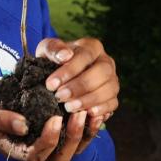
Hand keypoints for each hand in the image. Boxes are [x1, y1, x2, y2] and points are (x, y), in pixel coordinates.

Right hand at [0, 81, 91, 160]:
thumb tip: (23, 126)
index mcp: (16, 150)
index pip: (37, 155)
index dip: (49, 140)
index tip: (54, 118)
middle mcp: (34, 149)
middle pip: (60, 157)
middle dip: (72, 137)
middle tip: (78, 112)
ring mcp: (46, 140)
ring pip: (72, 147)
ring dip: (84, 131)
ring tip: (90, 110)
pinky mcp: (55, 128)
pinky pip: (76, 133)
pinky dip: (87, 124)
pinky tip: (93, 107)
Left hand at [36, 37, 118, 152]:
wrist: (57, 75)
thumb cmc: (53, 60)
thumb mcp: (47, 50)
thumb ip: (53, 49)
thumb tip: (65, 55)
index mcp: (92, 46)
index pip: (85, 55)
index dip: (69, 71)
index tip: (50, 84)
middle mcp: (106, 61)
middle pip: (102, 72)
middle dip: (80, 86)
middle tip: (59, 97)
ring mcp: (112, 79)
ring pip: (109, 89)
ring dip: (89, 100)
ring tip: (68, 107)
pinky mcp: (112, 96)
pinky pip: (113, 103)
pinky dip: (101, 109)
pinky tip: (87, 114)